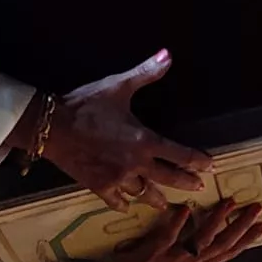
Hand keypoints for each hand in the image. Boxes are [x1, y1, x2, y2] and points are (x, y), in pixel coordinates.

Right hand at [40, 51, 215, 211]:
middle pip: (169, 179)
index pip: (181, 155)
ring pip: (144, 194)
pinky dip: (123, 204)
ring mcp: (117, 178)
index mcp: (145, 141)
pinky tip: (127, 207)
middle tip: (198, 188)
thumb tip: (168, 54)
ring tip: (165, 204)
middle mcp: (136, 164)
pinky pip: (116, 201)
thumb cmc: (86, 105)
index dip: (198, 161)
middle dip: (186, 183)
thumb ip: (146, 72)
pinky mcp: (98, 186)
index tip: (210, 166)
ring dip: (157, 199)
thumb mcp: (118, 86)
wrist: (50, 126)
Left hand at [82, 200, 261, 261]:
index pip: (229, 252)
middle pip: (223, 244)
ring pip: (202, 238)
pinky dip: (177, 223)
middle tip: (256, 207)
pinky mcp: (153, 254)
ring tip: (229, 202)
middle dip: (242, 225)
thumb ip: (187, 257)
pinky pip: (168, 237)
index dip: (248, 238)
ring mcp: (173, 259)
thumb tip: (198, 238)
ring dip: (217, 219)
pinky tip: (186, 209)